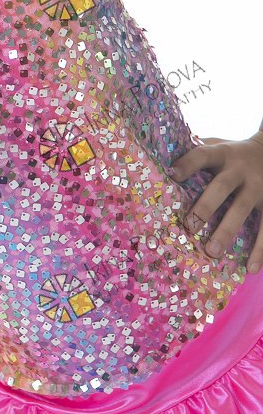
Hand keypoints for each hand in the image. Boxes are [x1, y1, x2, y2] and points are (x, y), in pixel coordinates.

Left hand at [169, 132, 262, 270]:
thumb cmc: (233, 153)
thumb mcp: (218, 145)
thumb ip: (196, 150)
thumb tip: (160, 156)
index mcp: (222, 154)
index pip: (203, 155)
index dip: (188, 163)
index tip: (172, 174)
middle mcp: (239, 169)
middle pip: (221, 186)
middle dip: (205, 207)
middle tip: (189, 227)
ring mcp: (258, 186)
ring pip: (242, 209)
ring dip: (227, 231)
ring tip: (212, 251)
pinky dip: (260, 249)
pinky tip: (250, 268)